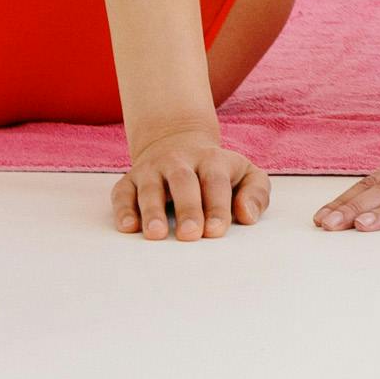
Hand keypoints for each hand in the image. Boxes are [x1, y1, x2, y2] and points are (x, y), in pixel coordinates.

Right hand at [113, 123, 269, 241]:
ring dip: (153, 210)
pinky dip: (123, 209)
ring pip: (151, 187)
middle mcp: (179, 161)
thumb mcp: (245, 174)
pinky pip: (123, 193)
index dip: (217, 205)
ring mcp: (152, 170)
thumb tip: (247, 215)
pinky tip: (128, 227)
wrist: (176, 142)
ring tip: (156, 234)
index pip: (216, 181)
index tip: (216, 231)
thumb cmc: (218, 172)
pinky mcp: (129, 180)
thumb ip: (256, 192)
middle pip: (183, 182)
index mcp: (212, 160)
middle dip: (187, 208)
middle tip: (189, 235)